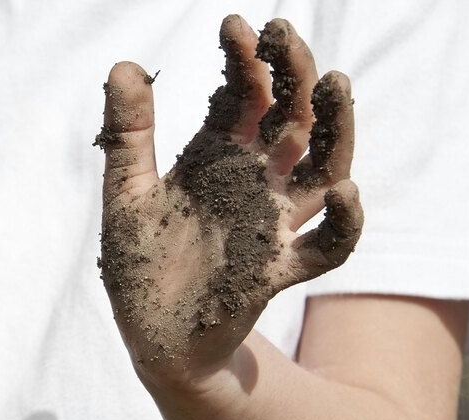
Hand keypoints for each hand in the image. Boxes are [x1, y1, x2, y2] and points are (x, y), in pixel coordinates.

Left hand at [97, 15, 361, 382]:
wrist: (153, 340)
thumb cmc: (140, 267)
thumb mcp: (126, 195)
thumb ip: (128, 136)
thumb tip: (124, 64)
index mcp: (216, 160)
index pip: (243, 98)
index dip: (244, 61)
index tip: (235, 25)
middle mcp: (252, 184)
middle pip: (290, 120)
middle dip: (292, 76)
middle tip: (283, 36)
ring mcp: (273, 225)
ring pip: (322, 169)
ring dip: (334, 128)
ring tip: (334, 84)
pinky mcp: (280, 270)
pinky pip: (328, 246)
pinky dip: (343, 222)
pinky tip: (341, 191)